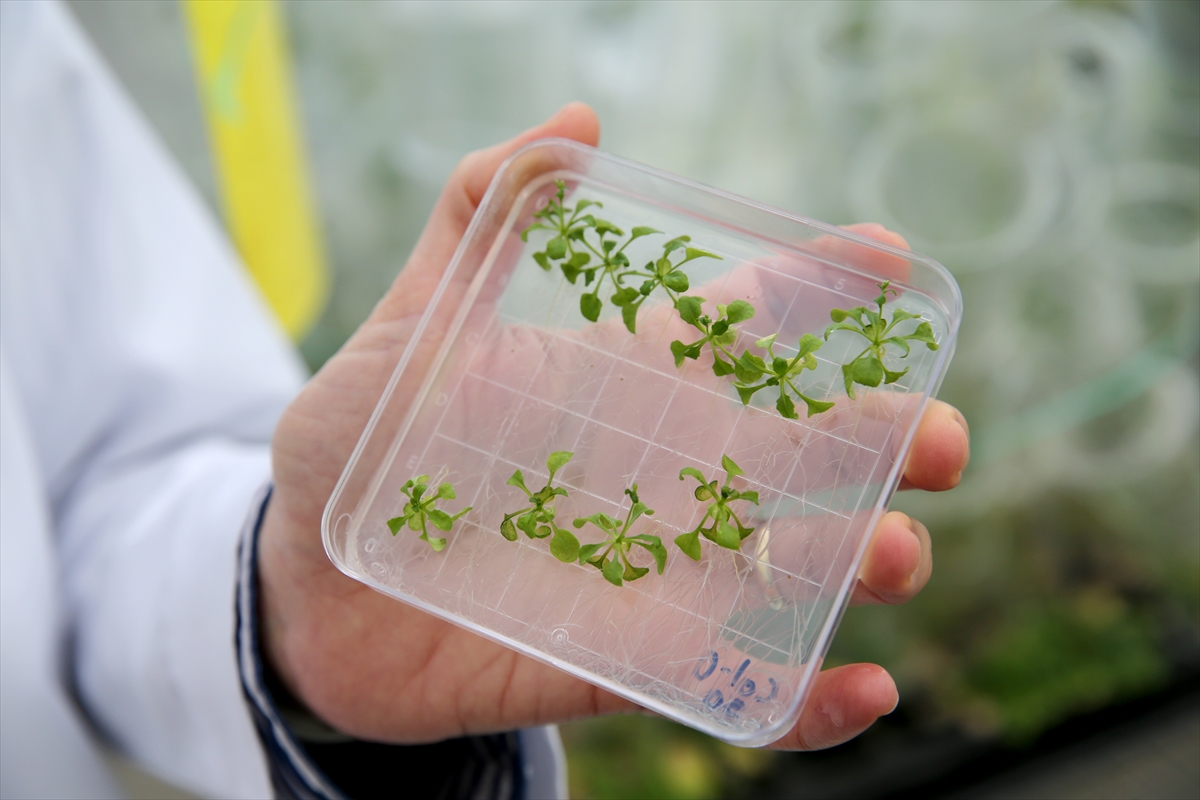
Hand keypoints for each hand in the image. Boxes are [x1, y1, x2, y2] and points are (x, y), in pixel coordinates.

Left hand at [259, 103, 969, 749]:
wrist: (305, 593)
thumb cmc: (359, 449)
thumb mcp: (412, 324)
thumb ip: (476, 218)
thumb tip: (574, 123)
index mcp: (621, 386)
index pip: (737, 325)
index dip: (814, 286)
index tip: (888, 257)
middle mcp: (658, 475)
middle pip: (796, 450)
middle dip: (882, 439)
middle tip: (939, 438)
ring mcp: (649, 572)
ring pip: (784, 566)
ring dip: (859, 561)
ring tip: (897, 554)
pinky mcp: (622, 661)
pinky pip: (727, 684)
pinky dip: (802, 699)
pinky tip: (860, 690)